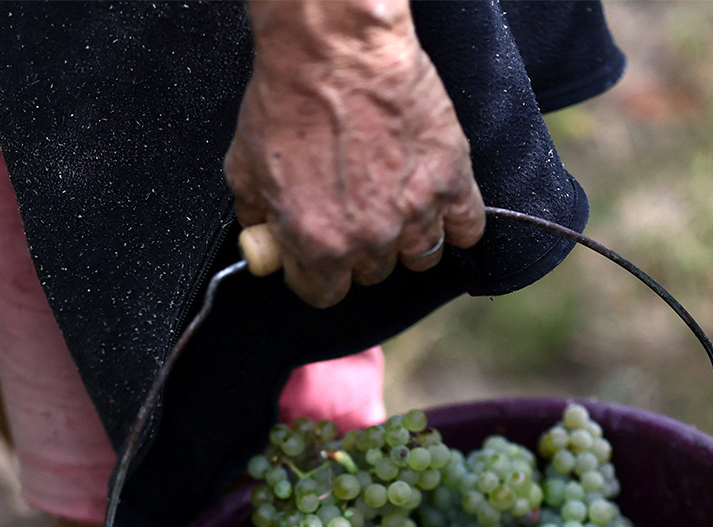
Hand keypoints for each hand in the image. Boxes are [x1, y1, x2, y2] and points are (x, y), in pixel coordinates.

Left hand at [226, 0, 484, 307]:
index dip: (317, 273)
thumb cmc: (289, 98)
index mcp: (318, 244)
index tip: (318, 253)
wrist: (334, 47)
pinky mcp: (451, 180)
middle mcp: (370, 239)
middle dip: (360, 248)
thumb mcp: (245, 166)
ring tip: (395, 203)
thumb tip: (264, 245)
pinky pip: (467, 227)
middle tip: (353, 206)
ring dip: (408, 238)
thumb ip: (257, 218)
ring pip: (421, 256)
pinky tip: (438, 203)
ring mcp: (415, 212)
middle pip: (373, 272)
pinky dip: (455, 221)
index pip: (324, 293)